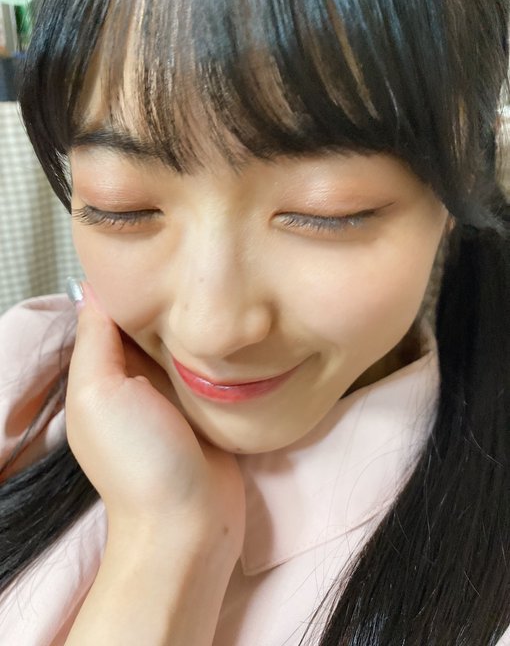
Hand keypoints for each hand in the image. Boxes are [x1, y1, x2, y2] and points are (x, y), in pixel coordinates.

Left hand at [65, 282, 245, 553]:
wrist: (189, 522)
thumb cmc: (139, 458)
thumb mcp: (100, 393)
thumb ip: (96, 340)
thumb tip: (94, 286)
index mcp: (102, 373)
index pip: (112, 313)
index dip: (129, 282)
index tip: (156, 250)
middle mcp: (136, 379)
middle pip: (151, 324)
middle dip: (168, 297)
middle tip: (197, 262)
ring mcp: (174, 394)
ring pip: (184, 342)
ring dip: (197, 321)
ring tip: (220, 286)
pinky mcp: (206, 406)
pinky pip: (210, 366)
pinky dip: (218, 349)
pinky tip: (234, 327)